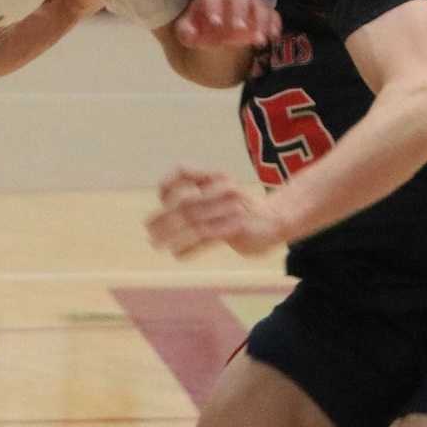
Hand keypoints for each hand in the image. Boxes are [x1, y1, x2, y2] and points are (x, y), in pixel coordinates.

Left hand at [146, 168, 287, 258]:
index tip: (161, 199)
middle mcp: (223, 189)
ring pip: (192, 221)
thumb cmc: (242, 210)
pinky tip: (177, 254)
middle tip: (148, 229)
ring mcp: (230, 208)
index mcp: (216, 177)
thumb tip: (165, 208)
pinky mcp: (237, 227)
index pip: (184, 172)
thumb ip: (197, 197)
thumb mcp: (221, 195)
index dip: (168, 184)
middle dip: (163, 216)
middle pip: (185, 202)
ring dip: (170, 234)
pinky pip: (206, 236)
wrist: (278, 219)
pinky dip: (188, 246)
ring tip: (156, 244)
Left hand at [171, 0, 280, 50]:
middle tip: (239, 29)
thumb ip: (185, 31)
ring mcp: (249, 2)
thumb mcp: (187, 32)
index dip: (213, 6)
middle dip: (239, 10)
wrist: (214, 33)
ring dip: (260, 20)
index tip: (215, 23)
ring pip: (258, 3)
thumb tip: (190, 33)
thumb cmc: (200, 29)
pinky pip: (272, 13)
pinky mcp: (263, 12)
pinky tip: (272, 37)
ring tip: (258, 41)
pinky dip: (274, 24)